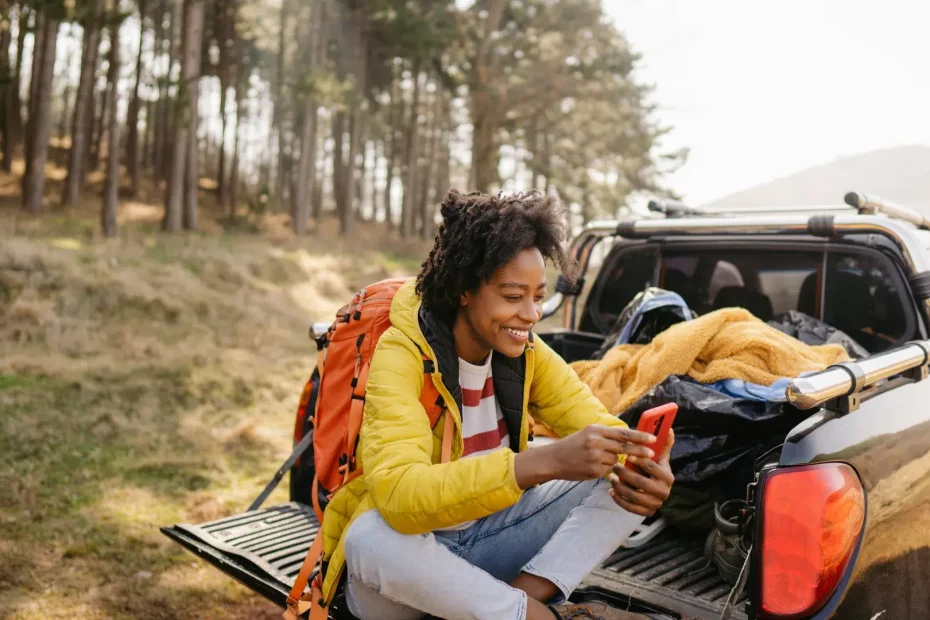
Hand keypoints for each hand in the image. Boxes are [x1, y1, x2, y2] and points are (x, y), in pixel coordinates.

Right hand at [515, 424, 656, 488]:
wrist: (553, 459)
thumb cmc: (573, 445)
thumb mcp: (588, 434)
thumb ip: (607, 436)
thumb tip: (629, 439)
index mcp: (596, 430)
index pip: (623, 433)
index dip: (639, 436)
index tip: (652, 439)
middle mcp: (596, 442)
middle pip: (625, 447)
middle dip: (640, 451)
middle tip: (652, 453)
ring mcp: (594, 457)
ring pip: (616, 460)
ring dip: (613, 461)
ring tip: (597, 458)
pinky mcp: (593, 471)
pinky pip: (608, 470)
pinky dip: (605, 469)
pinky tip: (592, 466)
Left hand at [608, 429, 674, 516]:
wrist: (653, 489)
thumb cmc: (653, 469)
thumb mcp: (659, 457)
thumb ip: (663, 444)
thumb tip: (669, 429)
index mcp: (668, 477)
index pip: (652, 467)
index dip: (639, 460)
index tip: (627, 455)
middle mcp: (664, 492)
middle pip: (641, 482)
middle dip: (626, 474)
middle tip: (615, 466)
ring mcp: (655, 504)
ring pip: (634, 496)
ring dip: (620, 486)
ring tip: (611, 477)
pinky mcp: (646, 512)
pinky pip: (630, 508)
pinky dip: (619, 499)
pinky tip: (611, 490)